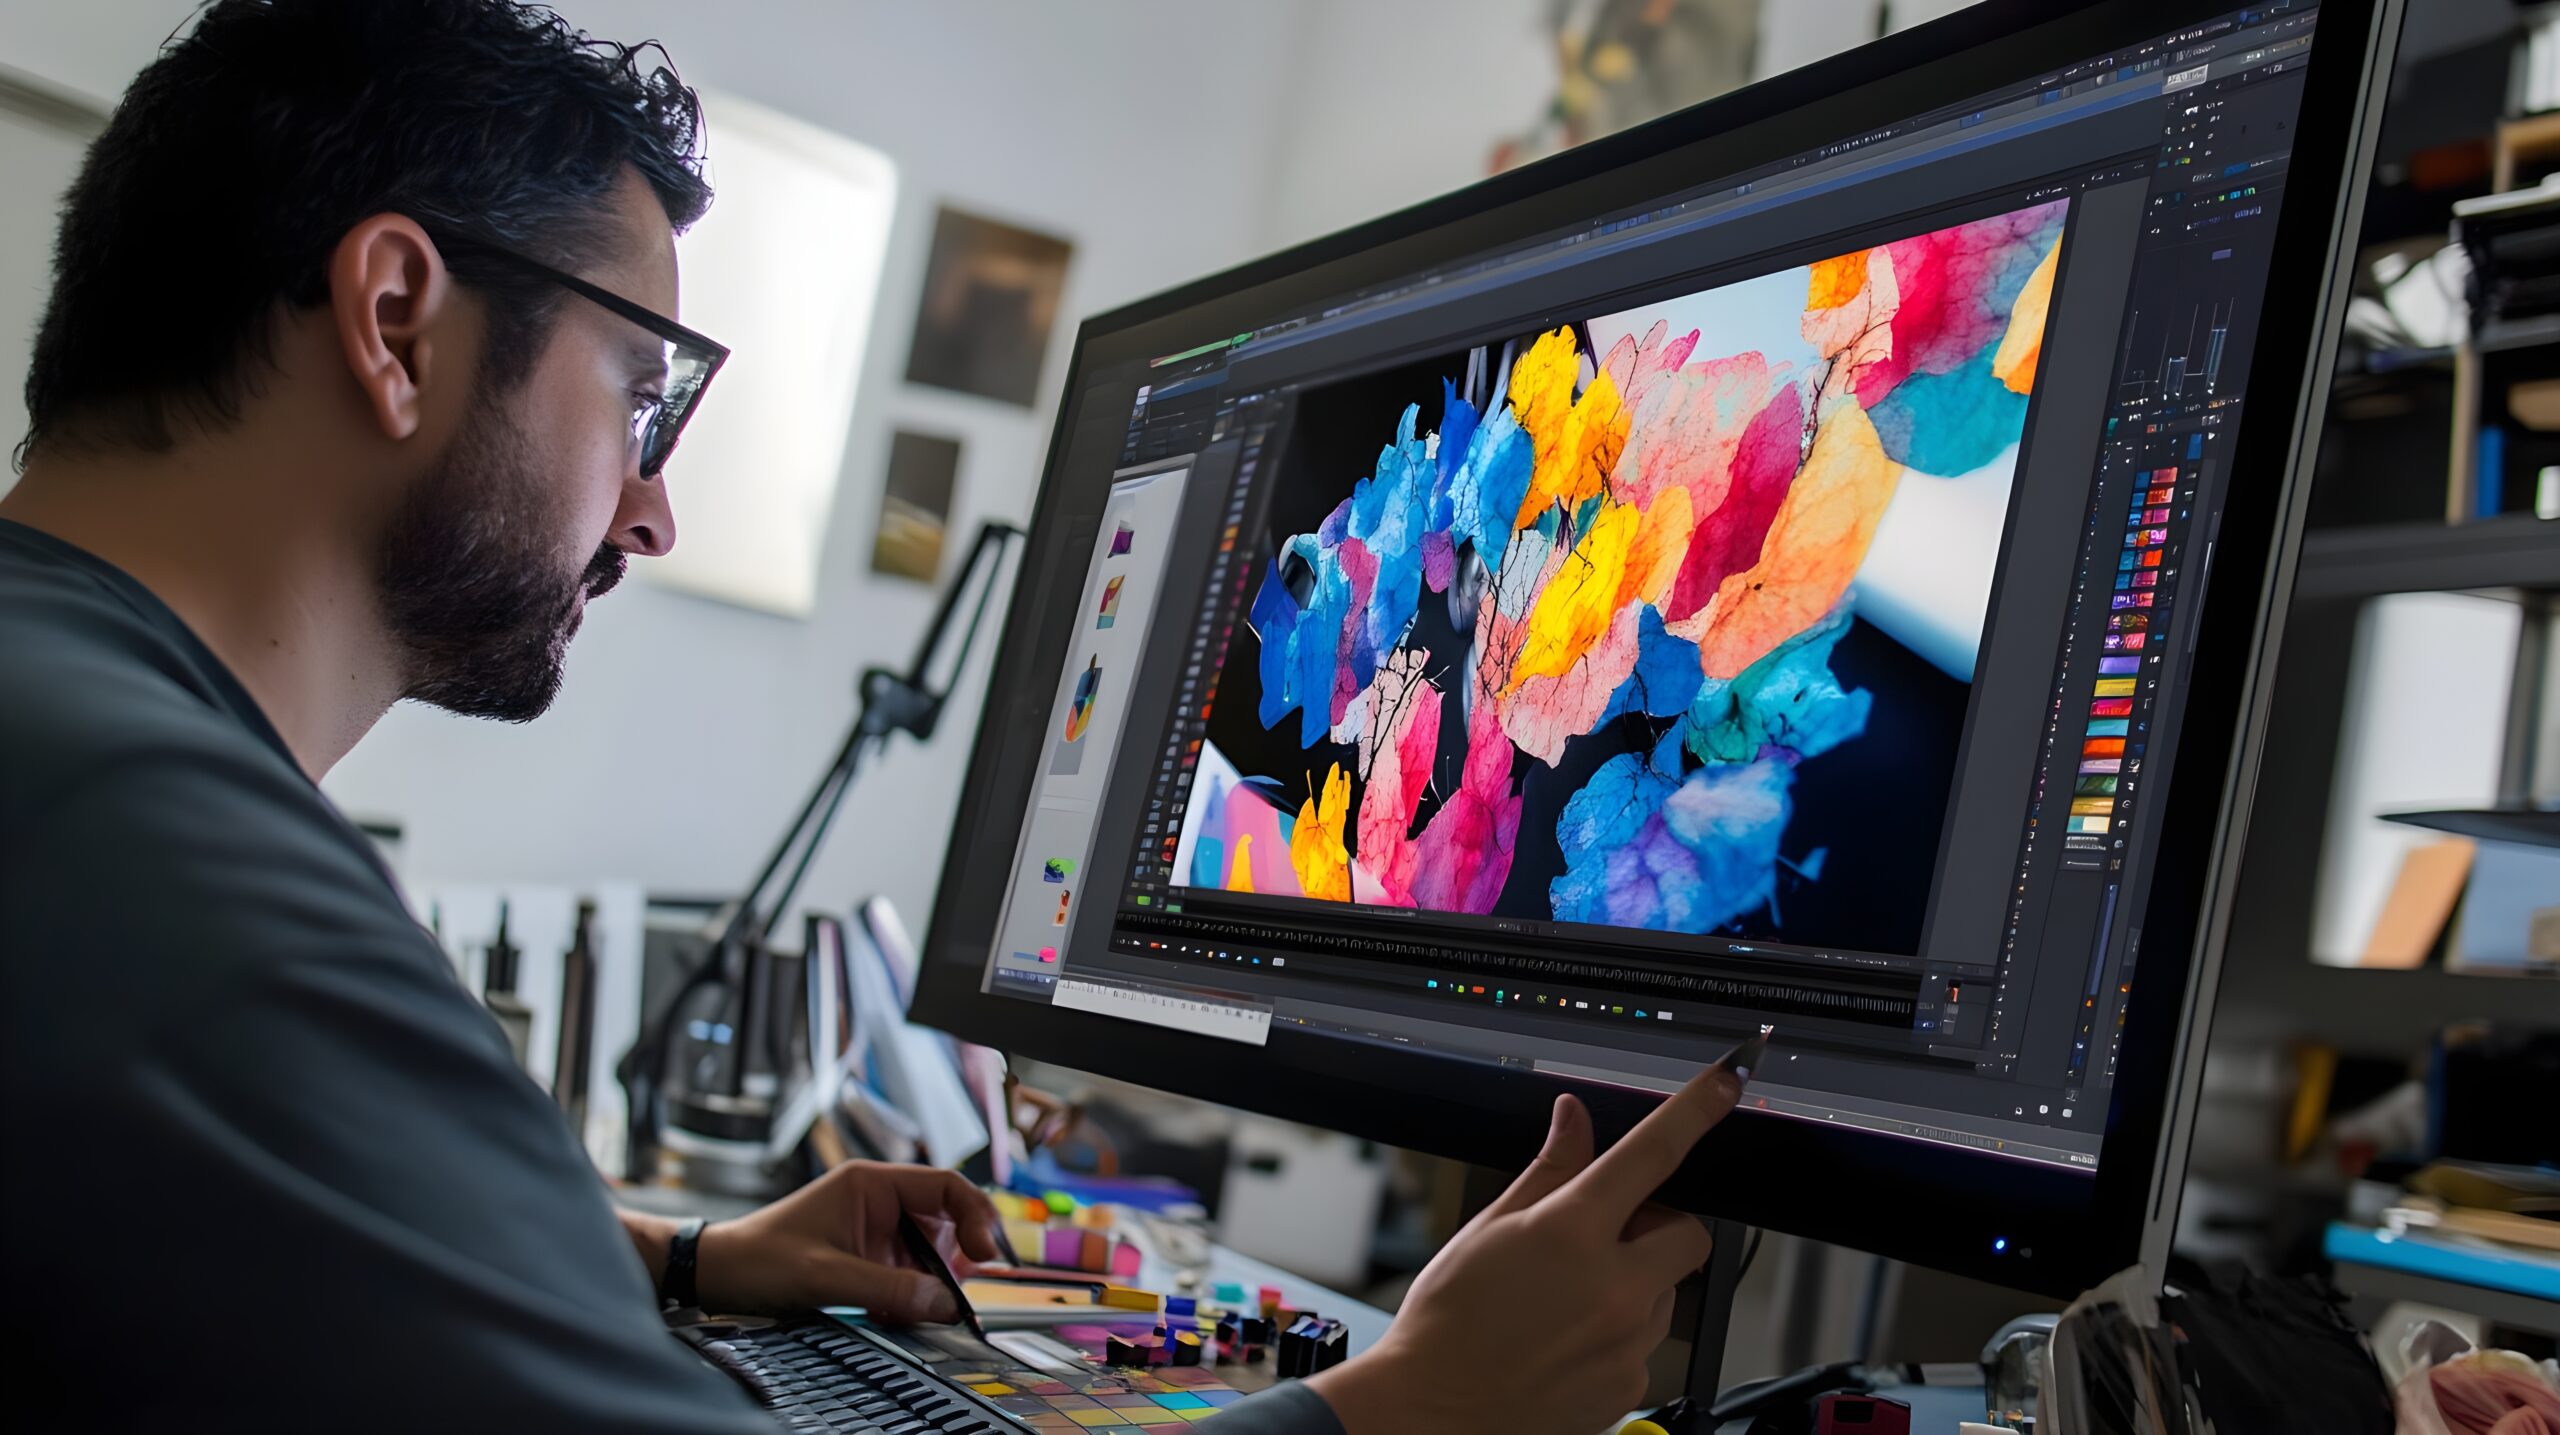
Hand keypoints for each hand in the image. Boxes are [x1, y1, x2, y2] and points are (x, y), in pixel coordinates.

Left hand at [693, 1162, 1001, 1321]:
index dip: (974, 1216)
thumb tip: (944, 1303)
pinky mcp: (868, 1260)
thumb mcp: (826, 1276)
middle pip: (945, 1223)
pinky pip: (908, 1275)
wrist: (718, 1274)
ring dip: (931, 1283)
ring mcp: (875, 1232)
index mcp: (872, 1184)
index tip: (985, 1254)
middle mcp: (880, 1203)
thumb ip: (888, 1289)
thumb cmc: (759, 1258)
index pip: (945, 1186)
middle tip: (957, 1293)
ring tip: (918, 1308)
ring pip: (930, 1255)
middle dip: (955, 1260)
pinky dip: (910, 1297)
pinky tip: (894, 1313)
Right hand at [1307, 1062, 1743, 1434]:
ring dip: (1637, 1277)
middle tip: (1605, 1231)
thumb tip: (1574, 1119)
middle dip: (1657, 1222)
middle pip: (1687, 1231)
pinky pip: (1647, 1338)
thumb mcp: (1489, 1230)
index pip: (1652, 1154)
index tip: (1728, 1082)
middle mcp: (1613, 1287)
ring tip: (1569, 1295)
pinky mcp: (1631, 1384)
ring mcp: (1628, 1342)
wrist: (1435, 1411)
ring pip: (1667, 1287)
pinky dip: (1621, 1327)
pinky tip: (1570, 1335)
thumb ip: (1548, 1171)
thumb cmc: (1449, 1324)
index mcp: (1572, 1234)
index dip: (1697, 1111)